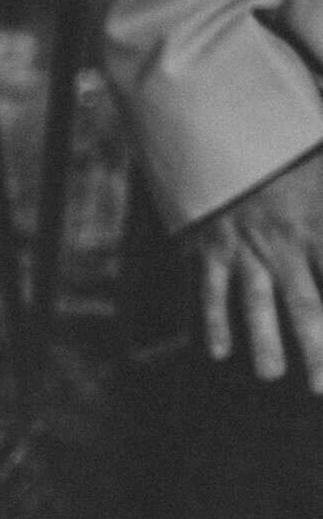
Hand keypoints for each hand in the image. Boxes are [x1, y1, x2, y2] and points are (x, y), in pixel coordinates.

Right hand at [191, 147, 322, 390]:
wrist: (222, 132)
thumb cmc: (286, 152)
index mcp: (318, 224)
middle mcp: (282, 244)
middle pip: (305, 304)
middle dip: (315, 347)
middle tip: (320, 386)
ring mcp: (243, 250)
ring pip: (255, 304)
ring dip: (264, 342)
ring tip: (272, 374)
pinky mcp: (208, 250)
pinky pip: (208, 292)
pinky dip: (212, 322)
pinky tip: (219, 351)